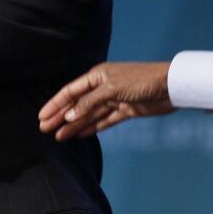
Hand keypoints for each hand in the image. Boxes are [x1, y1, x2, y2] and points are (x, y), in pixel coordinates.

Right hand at [38, 61, 176, 139]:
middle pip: (77, 104)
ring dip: (74, 125)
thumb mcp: (112, 89)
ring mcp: (114, 100)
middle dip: (60, 116)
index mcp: (97, 76)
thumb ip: (90, 103)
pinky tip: (80, 135)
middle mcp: (103, 87)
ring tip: (59, 137)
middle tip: (45, 130)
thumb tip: (69, 115)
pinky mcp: (125, 110)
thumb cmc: (142, 80)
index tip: (41, 117)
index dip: (55, 104)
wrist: (171, 87)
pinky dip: (92, 128)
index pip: (70, 92)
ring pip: (89, 114)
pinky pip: (104, 120)